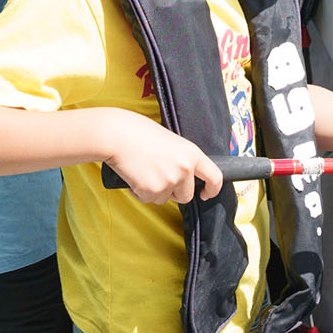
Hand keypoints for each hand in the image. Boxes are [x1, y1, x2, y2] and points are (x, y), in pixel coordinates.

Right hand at [100, 112, 222, 203]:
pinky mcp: (151, 191)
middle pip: (186, 196)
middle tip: (159, 177)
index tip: (206, 193)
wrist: (117, 135)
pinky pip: (148, 199)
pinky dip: (140, 192)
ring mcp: (169, 182)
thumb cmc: (140, 133)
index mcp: (192, 154)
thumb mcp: (171, 141)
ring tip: (143, 170)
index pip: (215, 177)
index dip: (212, 189)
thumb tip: (184, 177)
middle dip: (174, 193)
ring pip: (164, 199)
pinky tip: (134, 175)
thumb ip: (181, 159)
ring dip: (154, 191)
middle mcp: (184, 170)